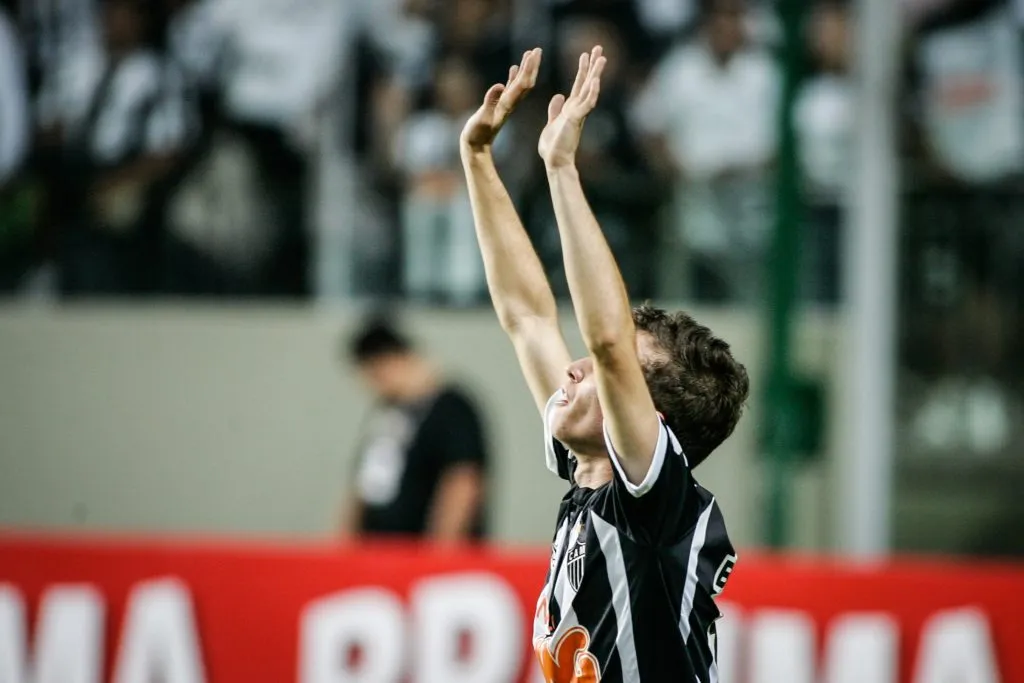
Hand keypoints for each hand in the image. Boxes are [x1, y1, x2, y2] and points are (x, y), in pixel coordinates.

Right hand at [460, 48, 541, 152]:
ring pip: (519, 84)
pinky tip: (514, 68)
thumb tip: (500, 85)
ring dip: (525, 69)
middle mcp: (510, 103)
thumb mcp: (481, 118)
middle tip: (538, 50)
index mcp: (507, 104)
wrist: (476, 147)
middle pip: (526, 82)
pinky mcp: (499, 106)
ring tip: (530, 54)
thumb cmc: (476, 134)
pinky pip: (510, 88)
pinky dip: (514, 77)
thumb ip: (490, 102)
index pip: (522, 84)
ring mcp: (505, 104)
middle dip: (532, 66)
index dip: (528, 68)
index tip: (534, 54)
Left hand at [538, 46, 605, 169]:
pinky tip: (595, 81)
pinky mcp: (576, 120)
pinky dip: (591, 92)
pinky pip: (586, 104)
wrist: (555, 162)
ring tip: (601, 57)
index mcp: (570, 109)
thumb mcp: (551, 123)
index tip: (585, 55)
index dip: (582, 70)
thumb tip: (558, 96)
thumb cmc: (553, 147)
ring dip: (595, 73)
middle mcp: (577, 109)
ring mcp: (578, 114)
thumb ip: (555, 110)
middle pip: (586, 82)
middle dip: (592, 65)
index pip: (578, 85)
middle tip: (598, 48)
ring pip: (589, 90)